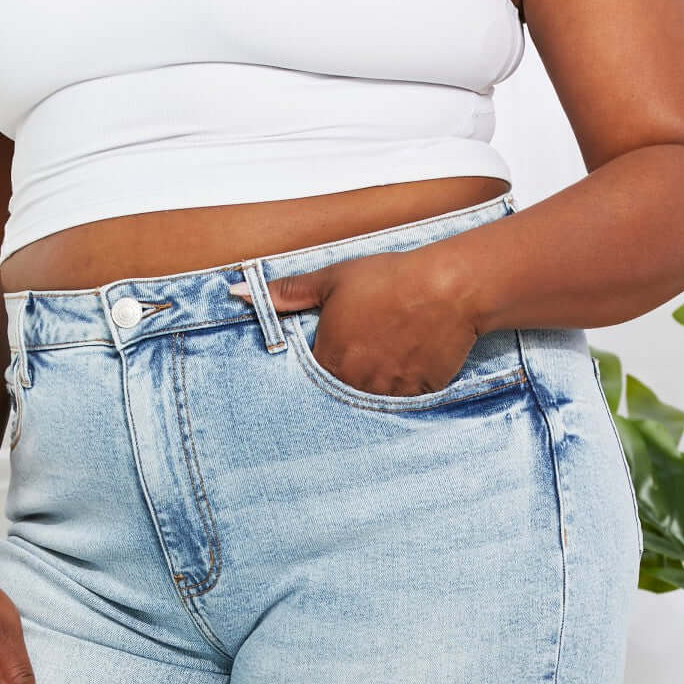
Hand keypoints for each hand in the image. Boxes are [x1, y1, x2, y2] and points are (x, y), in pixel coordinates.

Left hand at [231, 247, 479, 397]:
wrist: (446, 288)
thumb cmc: (388, 279)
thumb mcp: (333, 279)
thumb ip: (286, 294)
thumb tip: (237, 292)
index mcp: (329, 359)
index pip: (311, 381)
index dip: (322, 366)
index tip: (335, 354)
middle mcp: (354, 384)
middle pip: (341, 394)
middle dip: (349, 378)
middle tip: (366, 355)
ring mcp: (387, 394)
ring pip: (371, 401)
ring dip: (375, 385)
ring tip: (389, 358)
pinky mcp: (417, 397)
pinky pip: (403, 404)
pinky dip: (403, 389)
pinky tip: (409, 363)